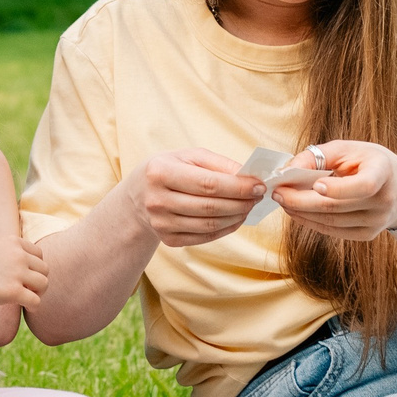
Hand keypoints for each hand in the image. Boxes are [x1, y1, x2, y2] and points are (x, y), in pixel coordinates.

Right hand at [0, 237, 47, 308]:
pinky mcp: (13, 291)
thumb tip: (25, 265)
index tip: (24, 277)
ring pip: (44, 284)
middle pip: (44, 269)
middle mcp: (18, 255)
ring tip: (26, 298)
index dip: (34, 268)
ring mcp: (16, 273)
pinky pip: (35, 301)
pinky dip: (33, 306)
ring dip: (38, 293)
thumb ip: (9, 252)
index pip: (39, 255)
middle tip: (26, 290)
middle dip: (37, 281)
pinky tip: (24, 307)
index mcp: (13, 242)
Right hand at [124, 149, 266, 246]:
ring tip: (249, 206)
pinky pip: (205, 237)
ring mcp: (161, 223)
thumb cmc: (168, 170)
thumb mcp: (188, 156)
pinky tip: (236, 218)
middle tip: (259, 196)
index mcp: (160, 172)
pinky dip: (226, 229)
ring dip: (237, 216)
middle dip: (241, 202)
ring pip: (210, 225)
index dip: (238, 187)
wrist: (137, 196)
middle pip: (210, 206)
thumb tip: (249, 176)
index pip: (208, 183)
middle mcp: (157, 200)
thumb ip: (218, 163)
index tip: (259, 185)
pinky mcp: (168, 240)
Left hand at [271, 141, 396, 240]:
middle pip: (335, 207)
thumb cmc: (368, 162)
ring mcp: (376, 222)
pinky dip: (310, 221)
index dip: (338, 188)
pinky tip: (296, 211)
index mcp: (383, 173)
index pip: (363, 186)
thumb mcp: (348, 148)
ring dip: (301, 212)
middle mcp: (383, 201)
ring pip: (330, 221)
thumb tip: (287, 170)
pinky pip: (332, 231)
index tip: (314, 185)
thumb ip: (317, 156)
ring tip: (282, 200)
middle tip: (277, 192)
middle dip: (300, 200)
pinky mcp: (367, 235)